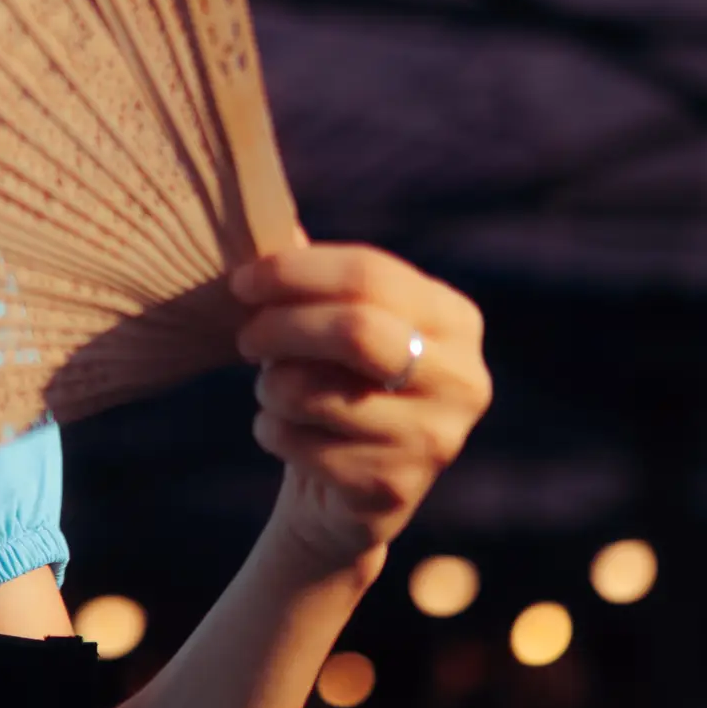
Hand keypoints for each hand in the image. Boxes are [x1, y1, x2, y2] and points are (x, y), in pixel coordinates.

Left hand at [232, 244, 492, 575]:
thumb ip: (312, 277)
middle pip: (355, 329)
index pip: (371, 273)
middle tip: (244, 336)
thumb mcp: (334, 325)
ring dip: (272, 386)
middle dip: (282, 326)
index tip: (242, 281)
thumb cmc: (336, 386)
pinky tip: (282, 434)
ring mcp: (436, 439)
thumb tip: (265, 214)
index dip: (296, 271)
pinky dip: (272, 432)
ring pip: (319, 393)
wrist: (346, 493)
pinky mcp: (395, 488)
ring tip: (272, 390)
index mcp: (454, 319)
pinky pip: (303, 445)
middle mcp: (463, 378)